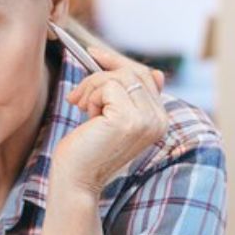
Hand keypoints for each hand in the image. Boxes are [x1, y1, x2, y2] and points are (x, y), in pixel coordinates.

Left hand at [52, 44, 168, 194]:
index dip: (118, 62)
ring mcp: (147, 120)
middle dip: (99, 76)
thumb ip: (130, 96)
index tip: (92, 53)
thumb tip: (157, 72)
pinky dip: (90, 96)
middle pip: (133, 72)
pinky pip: (107, 86)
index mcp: (159, 120)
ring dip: (92, 87)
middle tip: (77, 96)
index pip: (146, 76)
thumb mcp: (113, 118)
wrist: (75, 181)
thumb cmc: (87, 150)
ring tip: (81, 108)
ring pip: (119, 77)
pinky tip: (86, 116)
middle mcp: (159, 120)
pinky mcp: (128, 119)